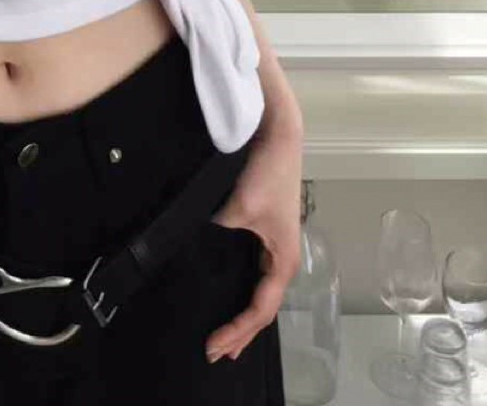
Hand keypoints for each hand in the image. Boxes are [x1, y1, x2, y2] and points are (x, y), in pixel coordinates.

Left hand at [204, 115, 303, 363]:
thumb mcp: (241, 208)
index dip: (238, 332)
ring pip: (259, 291)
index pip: (261, 309)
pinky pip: (254, 272)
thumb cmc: (267, 172)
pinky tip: (230, 291)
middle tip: (217, 352)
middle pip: (263, 307)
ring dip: (244, 315)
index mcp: (284, 260)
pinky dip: (242, 289)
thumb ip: (222, 230)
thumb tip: (203, 241)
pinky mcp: (264, 230)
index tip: (214, 346)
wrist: (277, 134)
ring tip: (226, 335)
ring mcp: (275, 244)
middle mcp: (283, 257)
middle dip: (242, 333)